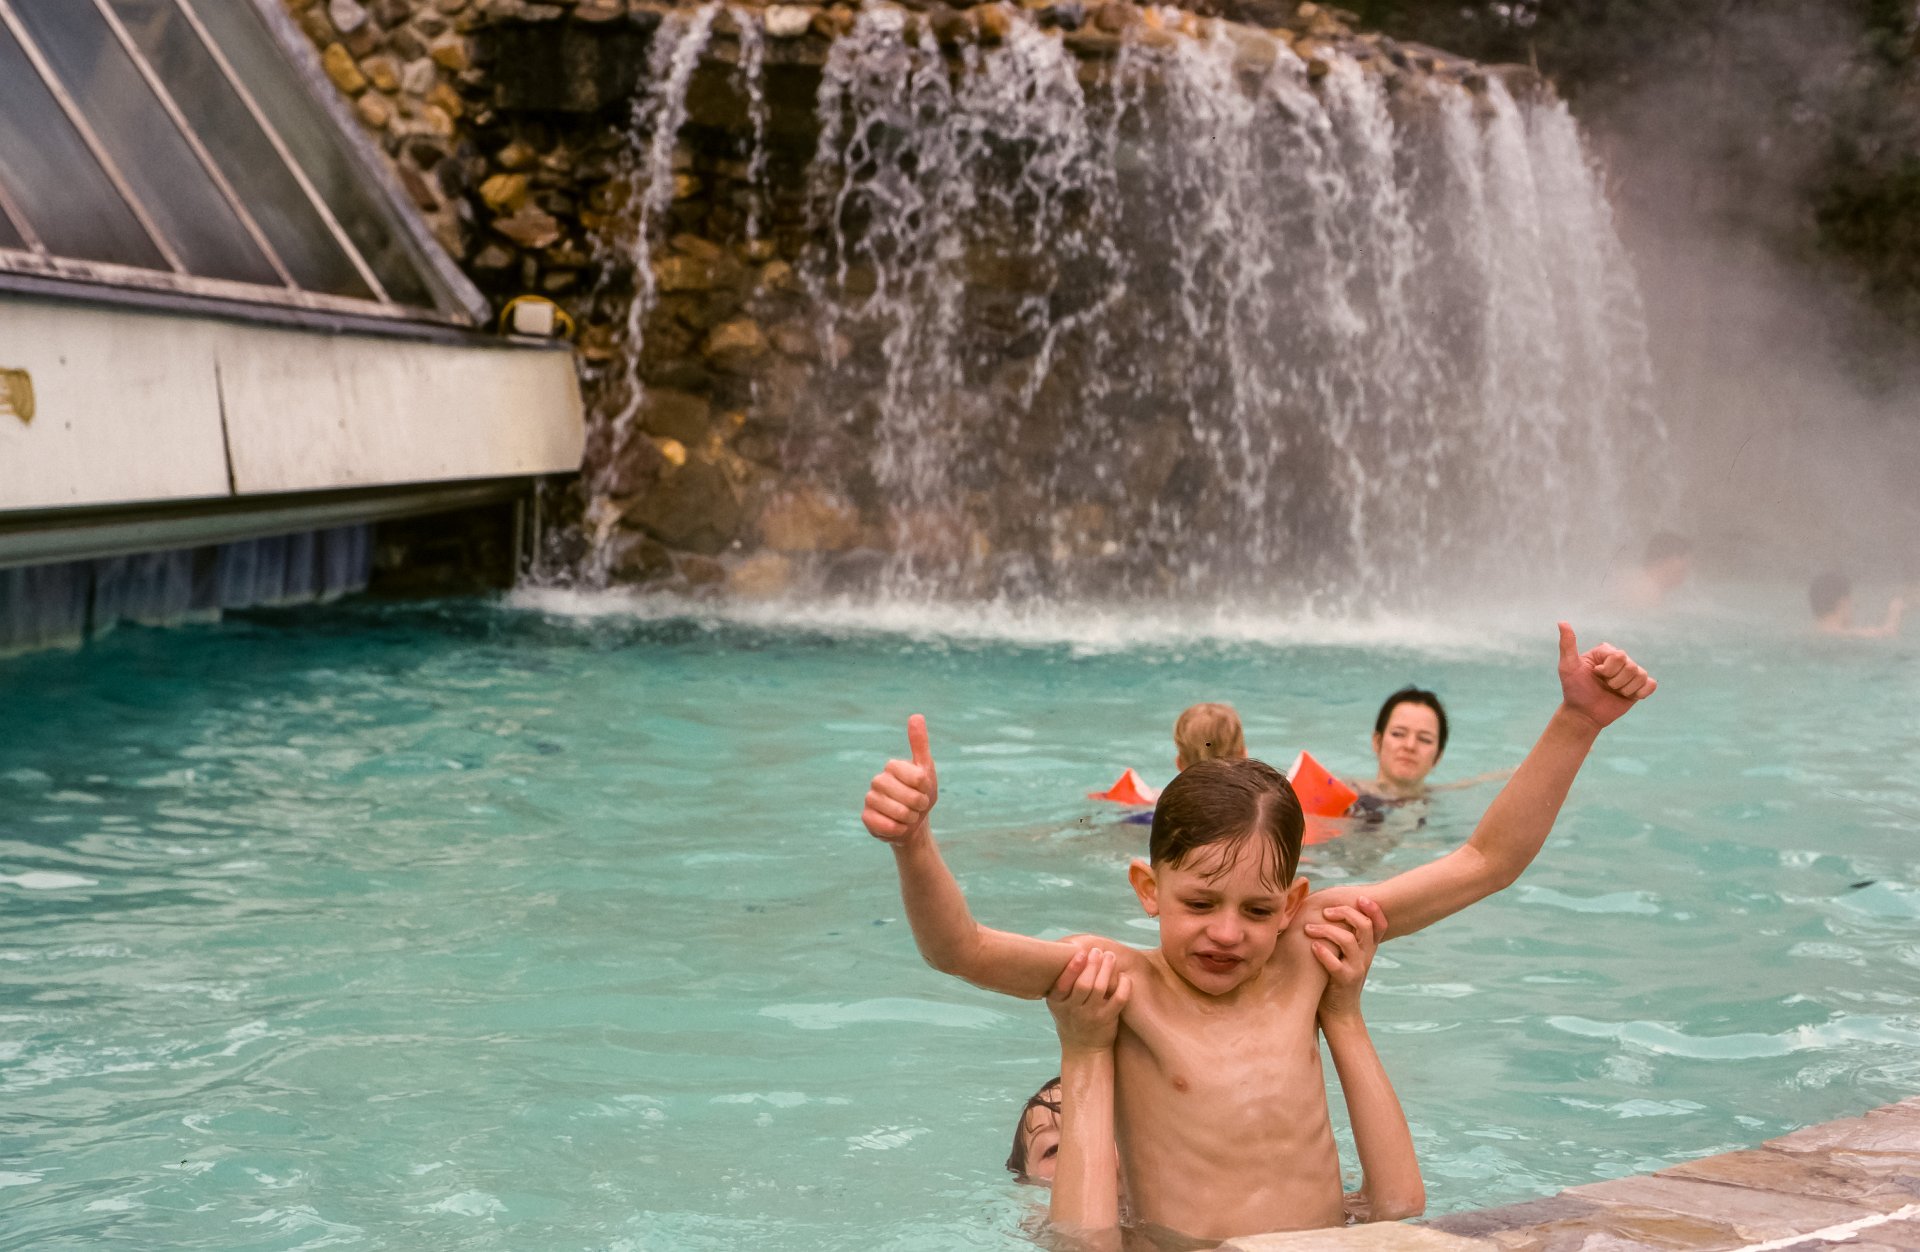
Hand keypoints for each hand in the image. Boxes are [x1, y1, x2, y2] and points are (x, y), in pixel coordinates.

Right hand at [861, 715, 938, 845]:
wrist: (913, 823)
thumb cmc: (921, 793)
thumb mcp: (926, 769)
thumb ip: (920, 744)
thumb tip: (916, 715)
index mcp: (892, 766)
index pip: (918, 778)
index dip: (925, 789)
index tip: (923, 790)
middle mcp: (878, 780)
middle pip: (909, 797)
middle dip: (919, 806)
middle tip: (917, 806)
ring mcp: (870, 799)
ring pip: (898, 813)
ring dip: (910, 819)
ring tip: (908, 816)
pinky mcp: (866, 818)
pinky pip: (886, 826)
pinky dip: (898, 829)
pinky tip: (897, 826)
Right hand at [1047, 947, 1130, 1051]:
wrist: (1083, 1049)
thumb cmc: (1071, 1017)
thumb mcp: (1059, 1003)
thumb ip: (1063, 983)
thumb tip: (1069, 948)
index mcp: (1058, 1003)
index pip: (1062, 985)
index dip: (1072, 968)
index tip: (1081, 952)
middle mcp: (1073, 1010)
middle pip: (1084, 984)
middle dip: (1093, 964)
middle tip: (1098, 951)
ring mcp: (1091, 1016)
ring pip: (1100, 989)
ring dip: (1106, 969)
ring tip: (1110, 956)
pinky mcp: (1108, 1020)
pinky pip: (1118, 1000)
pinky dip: (1124, 986)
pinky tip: (1125, 977)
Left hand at [1307, 898, 1386, 1022]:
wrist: (1339, 1013)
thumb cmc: (1334, 978)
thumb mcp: (1343, 955)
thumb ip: (1340, 935)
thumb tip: (1324, 909)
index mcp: (1367, 948)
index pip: (1379, 924)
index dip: (1373, 909)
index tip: (1360, 897)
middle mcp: (1365, 956)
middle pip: (1365, 926)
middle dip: (1345, 912)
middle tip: (1325, 911)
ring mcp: (1357, 969)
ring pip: (1349, 941)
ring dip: (1327, 930)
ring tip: (1308, 928)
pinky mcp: (1345, 981)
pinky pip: (1336, 964)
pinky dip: (1323, 953)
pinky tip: (1312, 947)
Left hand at [1557, 622, 1656, 730]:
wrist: (1584, 713)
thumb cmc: (1574, 689)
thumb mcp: (1567, 667)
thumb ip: (1567, 645)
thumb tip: (1562, 622)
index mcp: (1606, 651)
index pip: (1619, 656)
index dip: (1607, 670)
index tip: (1595, 674)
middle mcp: (1621, 659)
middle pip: (1631, 667)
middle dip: (1615, 681)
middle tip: (1605, 685)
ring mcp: (1631, 673)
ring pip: (1641, 676)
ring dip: (1624, 689)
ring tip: (1613, 691)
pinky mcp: (1640, 686)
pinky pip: (1651, 684)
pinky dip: (1640, 692)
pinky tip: (1628, 696)